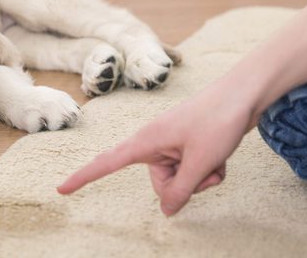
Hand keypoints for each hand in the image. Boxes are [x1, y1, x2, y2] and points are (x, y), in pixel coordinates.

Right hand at [57, 85, 253, 215]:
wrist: (245, 94)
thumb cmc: (218, 120)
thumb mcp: (200, 163)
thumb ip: (181, 191)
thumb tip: (167, 211)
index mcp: (146, 141)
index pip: (106, 163)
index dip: (83, 177)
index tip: (61, 189)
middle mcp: (154, 143)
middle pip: (160, 184)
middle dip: (185, 185)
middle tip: (205, 168)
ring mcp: (172, 145)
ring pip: (180, 180)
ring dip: (201, 177)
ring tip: (216, 157)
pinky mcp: (187, 146)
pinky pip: (192, 171)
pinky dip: (209, 170)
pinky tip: (221, 156)